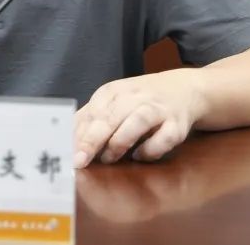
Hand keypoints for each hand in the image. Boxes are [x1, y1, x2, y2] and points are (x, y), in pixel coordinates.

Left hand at [74, 69, 205, 167]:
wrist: (184, 89)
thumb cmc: (139, 100)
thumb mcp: (113, 103)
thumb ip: (91, 120)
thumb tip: (67, 142)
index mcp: (113, 92)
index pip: (90, 112)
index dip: (77, 134)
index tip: (65, 152)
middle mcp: (134, 97)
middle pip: (109, 117)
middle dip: (92, 140)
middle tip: (79, 160)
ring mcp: (157, 109)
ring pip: (136, 122)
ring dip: (119, 142)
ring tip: (108, 158)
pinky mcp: (177, 124)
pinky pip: (164, 138)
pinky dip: (150, 150)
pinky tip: (139, 156)